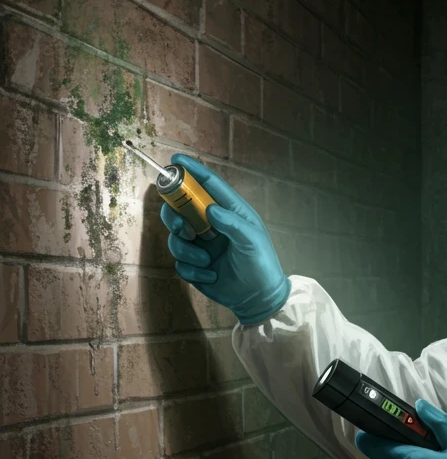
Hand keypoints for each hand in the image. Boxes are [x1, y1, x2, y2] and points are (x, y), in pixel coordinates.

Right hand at [160, 153, 290, 325]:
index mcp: (230, 212)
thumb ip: (232, 223)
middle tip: (181, 228)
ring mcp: (201, 245)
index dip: (191, 171)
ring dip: (186, 250)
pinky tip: (211, 276)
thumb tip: (209, 209)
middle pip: (180, 208)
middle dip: (174, 215)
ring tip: (207, 261)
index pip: (208, 186)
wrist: (258, 298)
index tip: (175, 160)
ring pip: (175, 238)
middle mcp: (212, 225)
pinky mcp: (194, 265)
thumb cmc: (261, 264)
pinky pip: (179, 262)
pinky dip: (192, 270)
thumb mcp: (251, 240)